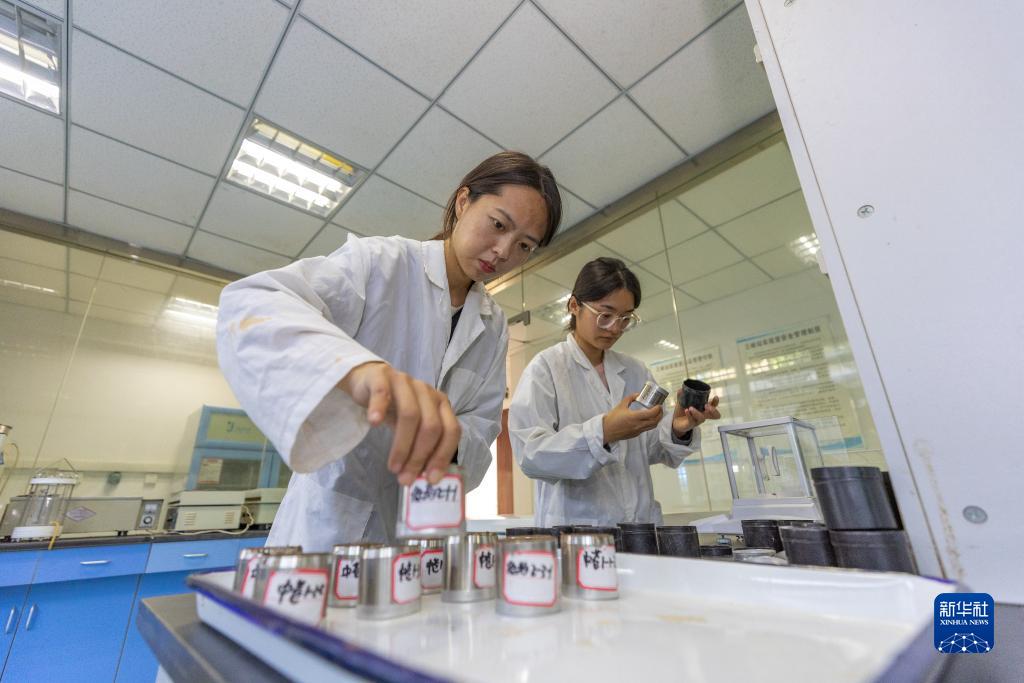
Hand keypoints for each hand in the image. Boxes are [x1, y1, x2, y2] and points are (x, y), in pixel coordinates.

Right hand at [339, 362, 460, 485]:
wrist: (369, 380)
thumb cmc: (395, 408)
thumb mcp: (413, 426)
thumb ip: (421, 446)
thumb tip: (426, 478)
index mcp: (440, 404)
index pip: (451, 430)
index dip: (443, 456)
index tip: (431, 479)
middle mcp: (426, 391)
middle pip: (431, 426)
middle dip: (420, 457)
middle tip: (406, 478)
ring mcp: (405, 381)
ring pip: (410, 414)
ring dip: (402, 446)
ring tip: (393, 467)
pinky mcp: (381, 376)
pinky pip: (382, 392)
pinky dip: (379, 408)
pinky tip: (374, 423)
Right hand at [602, 393, 662, 443]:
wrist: (606, 430)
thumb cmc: (612, 418)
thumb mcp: (621, 405)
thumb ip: (630, 398)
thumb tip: (638, 394)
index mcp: (634, 417)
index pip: (651, 413)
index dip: (658, 409)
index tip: (659, 404)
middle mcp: (638, 425)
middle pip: (655, 421)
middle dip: (660, 414)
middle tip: (660, 408)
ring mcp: (638, 431)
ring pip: (652, 426)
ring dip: (657, 420)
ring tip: (656, 414)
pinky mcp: (636, 434)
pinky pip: (646, 429)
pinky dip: (650, 423)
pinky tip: (647, 419)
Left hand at [672, 395, 720, 437]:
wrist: (675, 421)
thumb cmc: (683, 410)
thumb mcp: (683, 401)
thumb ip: (682, 395)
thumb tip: (681, 389)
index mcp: (704, 408)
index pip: (713, 405)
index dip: (716, 402)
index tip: (715, 397)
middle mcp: (703, 414)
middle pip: (715, 415)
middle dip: (713, 410)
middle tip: (706, 405)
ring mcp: (698, 420)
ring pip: (702, 418)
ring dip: (697, 412)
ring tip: (690, 408)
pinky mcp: (691, 424)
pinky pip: (692, 420)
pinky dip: (689, 415)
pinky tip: (686, 410)